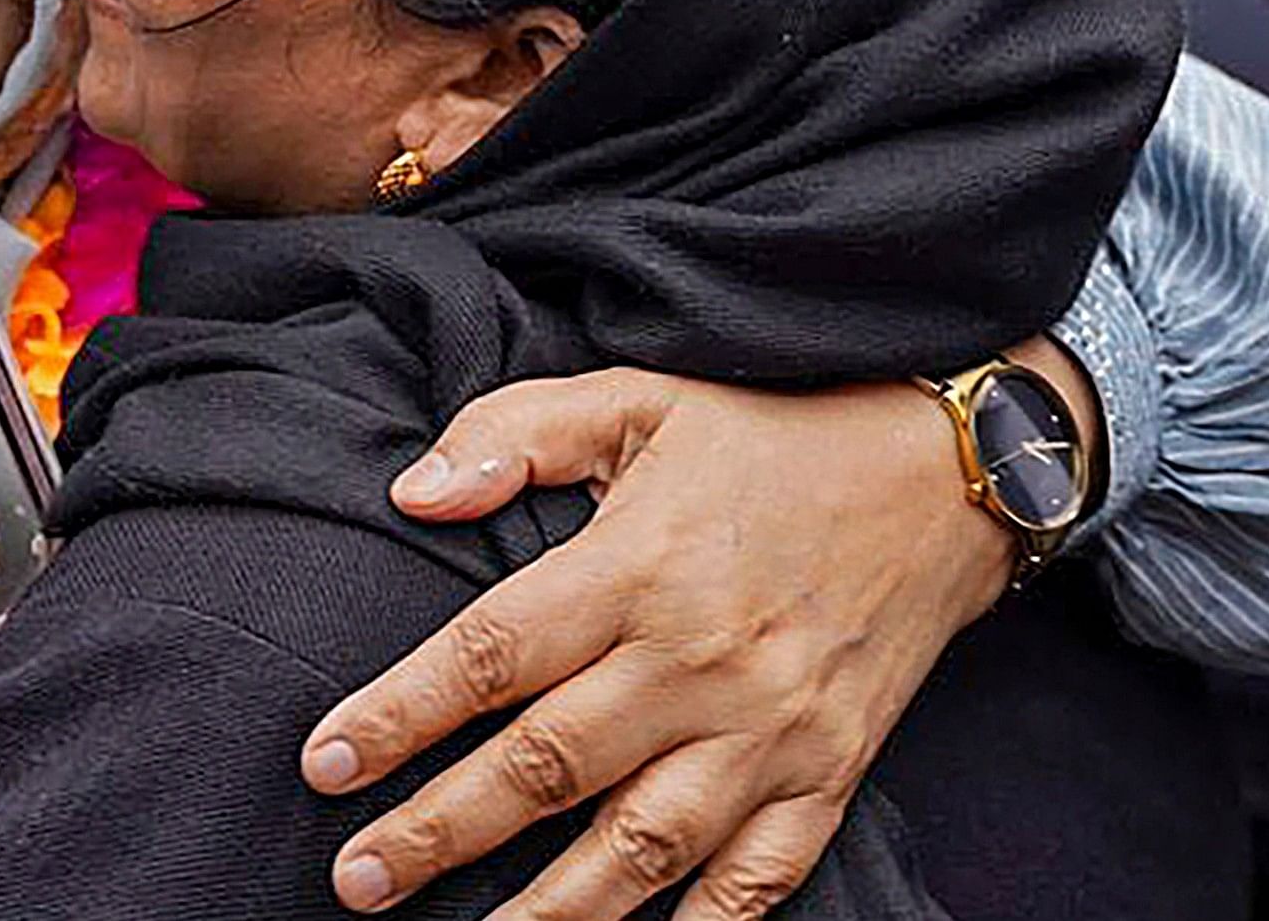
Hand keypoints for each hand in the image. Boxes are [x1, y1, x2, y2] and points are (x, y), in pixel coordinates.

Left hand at [302, 367, 1019, 919]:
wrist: (944, 475)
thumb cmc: (768, 435)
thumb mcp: (636, 399)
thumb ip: (514, 435)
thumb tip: (412, 494)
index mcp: (637, 567)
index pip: (491, 655)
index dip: (400, 714)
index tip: (325, 761)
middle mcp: (700, 661)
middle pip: (548, 767)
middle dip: (440, 831)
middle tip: (355, 877)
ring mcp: (771, 731)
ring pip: (643, 846)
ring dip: (551, 910)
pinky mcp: (830, 776)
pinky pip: (758, 880)